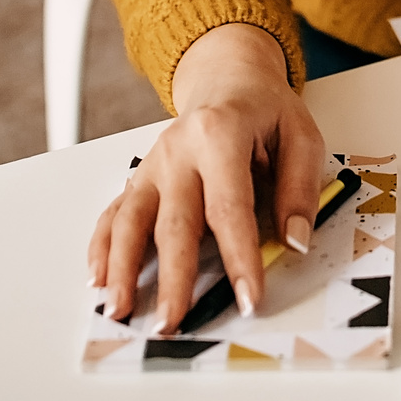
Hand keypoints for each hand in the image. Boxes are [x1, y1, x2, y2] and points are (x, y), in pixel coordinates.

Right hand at [85, 22, 328, 330]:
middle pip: (174, 223)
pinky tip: (98, 279)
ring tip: (121, 310)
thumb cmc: (265, 111)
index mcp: (221, 134)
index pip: (230, 207)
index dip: (239, 257)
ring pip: (130, 220)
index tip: (248, 299)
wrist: (228, 78)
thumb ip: (299, 189)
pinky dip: (102, 248)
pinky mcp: (139, 177)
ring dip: (123, 268)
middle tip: (173, 322)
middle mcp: (178, 150)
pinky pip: (113, 214)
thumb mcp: (301, 136)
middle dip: (173, 278)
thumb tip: (294, 242)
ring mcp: (153, 165)